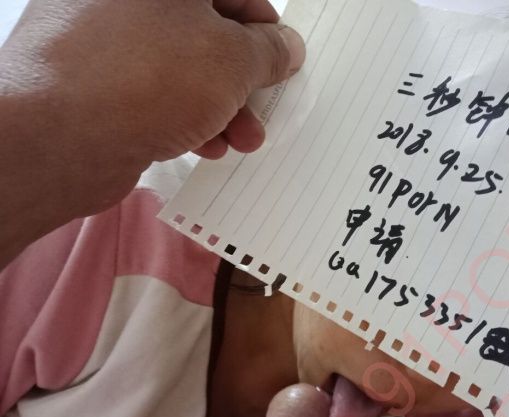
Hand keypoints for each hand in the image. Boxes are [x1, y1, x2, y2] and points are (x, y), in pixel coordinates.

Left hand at [0, 0, 304, 246]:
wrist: (58, 136)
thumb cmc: (149, 78)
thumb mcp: (232, 60)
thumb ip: (267, 51)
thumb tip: (287, 48)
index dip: (265, 25)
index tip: (283, 60)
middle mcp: (128, 0)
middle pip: (206, 32)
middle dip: (245, 78)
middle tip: (264, 107)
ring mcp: (106, 39)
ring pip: (182, 68)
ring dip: (223, 107)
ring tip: (243, 139)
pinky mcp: (96, 82)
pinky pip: (155, 94)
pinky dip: (187, 118)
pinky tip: (207, 146)